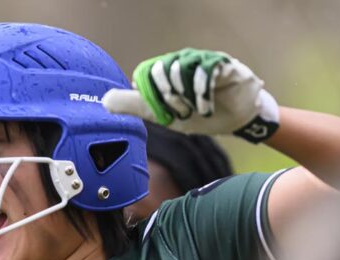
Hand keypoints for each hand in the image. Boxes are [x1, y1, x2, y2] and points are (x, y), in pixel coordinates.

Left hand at [102, 48, 279, 142]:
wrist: (234, 121)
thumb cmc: (198, 114)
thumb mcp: (163, 114)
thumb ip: (136, 105)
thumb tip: (105, 101)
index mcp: (165, 72)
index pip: (146, 74)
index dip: (152, 96)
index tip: (164, 112)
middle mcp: (181, 61)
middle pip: (161, 70)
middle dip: (169, 98)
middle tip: (181, 112)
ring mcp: (201, 60)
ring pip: (181, 68)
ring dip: (186, 96)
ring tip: (195, 110)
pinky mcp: (221, 62)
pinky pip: (205, 70)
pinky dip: (202, 92)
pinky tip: (206, 107)